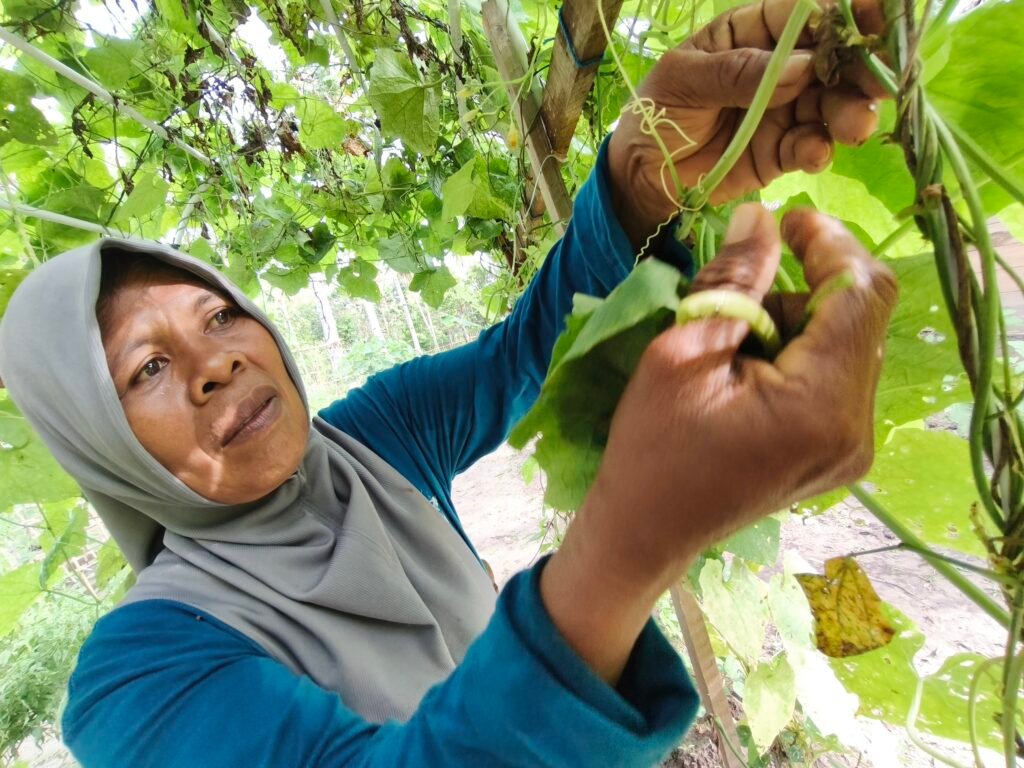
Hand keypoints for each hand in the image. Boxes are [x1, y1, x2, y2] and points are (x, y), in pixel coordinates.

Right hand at [540, 204, 896, 681]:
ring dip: (801, 320)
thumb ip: (733, 281)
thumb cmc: (651, 447)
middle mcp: (855, 427)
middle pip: (861, 317)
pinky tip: (752, 367)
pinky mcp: (839, 452)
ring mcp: (852, 446)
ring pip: (850, 344)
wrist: (646, 531)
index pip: (860, 293)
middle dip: (808, 286)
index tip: (787, 219)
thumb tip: (764, 218)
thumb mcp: (680, 353)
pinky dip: (801, 353)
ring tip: (737, 338)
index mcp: (820, 404)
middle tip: (744, 288)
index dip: (830, 244)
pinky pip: (839, 377)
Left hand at [607, 0, 887, 248]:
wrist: (641, 176)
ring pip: (832, 104)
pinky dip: (818, 149)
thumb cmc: (656, 113)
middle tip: (878, 82)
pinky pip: (810, 146)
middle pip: (833, 60)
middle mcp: (778, 69)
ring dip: (850, 111)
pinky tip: (813, 152)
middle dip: (860, 67)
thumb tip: (801, 66)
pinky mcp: (783, 152)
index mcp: (752, 34)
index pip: (805, 14)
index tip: (873, 18)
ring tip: (853, 124)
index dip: (842, 13)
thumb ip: (738, 72)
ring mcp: (785, 111)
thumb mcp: (685, 81)